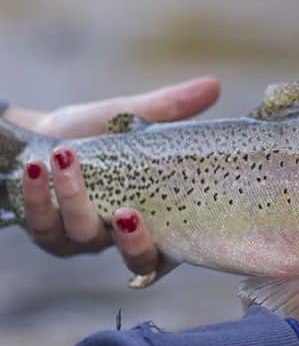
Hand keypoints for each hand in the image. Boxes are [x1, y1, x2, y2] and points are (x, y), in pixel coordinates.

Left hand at [6, 77, 219, 272]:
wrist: (44, 135)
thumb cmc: (97, 132)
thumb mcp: (134, 118)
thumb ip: (170, 108)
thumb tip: (214, 85)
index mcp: (154, 219)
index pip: (175, 251)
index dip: (178, 256)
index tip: (179, 239)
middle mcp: (121, 239)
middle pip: (137, 260)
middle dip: (132, 243)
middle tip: (126, 213)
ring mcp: (81, 239)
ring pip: (82, 235)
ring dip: (74, 197)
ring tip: (66, 156)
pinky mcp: (45, 232)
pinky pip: (41, 223)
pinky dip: (38, 194)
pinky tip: (37, 166)